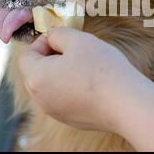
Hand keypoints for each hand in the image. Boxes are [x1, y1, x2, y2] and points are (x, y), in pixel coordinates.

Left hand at [18, 27, 146, 132]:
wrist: (126, 104)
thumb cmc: (102, 69)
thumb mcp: (78, 39)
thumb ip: (58, 34)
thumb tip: (51, 37)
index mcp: (37, 77)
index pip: (26, 56)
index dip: (42, 42)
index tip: (61, 39)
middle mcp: (41, 99)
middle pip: (36, 72)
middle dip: (51, 57)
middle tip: (74, 50)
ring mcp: (55, 111)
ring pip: (50, 86)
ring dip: (62, 73)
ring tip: (85, 66)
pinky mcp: (70, 119)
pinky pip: (63, 98)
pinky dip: (71, 88)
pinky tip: (92, 83)